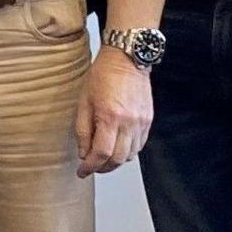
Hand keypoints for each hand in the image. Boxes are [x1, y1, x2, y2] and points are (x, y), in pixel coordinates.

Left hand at [74, 47, 153, 175]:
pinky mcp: (149, 120)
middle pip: (118, 159)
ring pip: (130, 155)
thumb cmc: (102, 75)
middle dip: (103, 168)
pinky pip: (140, 145)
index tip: (82, 171)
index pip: (101, 153)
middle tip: (91, 167)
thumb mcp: (84, 101)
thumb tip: (84, 153)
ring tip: (103, 159)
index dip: (90, 166)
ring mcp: (142, 122)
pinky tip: (118, 148)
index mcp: (110, 117)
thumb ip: (83, 130)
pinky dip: (128, 152)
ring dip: (116, 162)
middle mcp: (129, 122)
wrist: (126, 59)